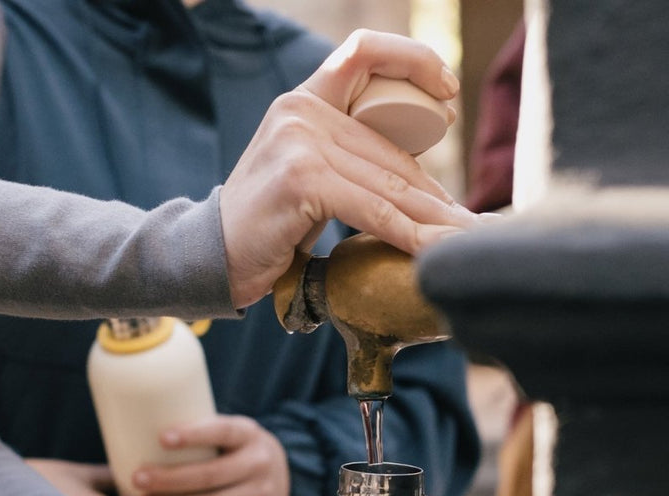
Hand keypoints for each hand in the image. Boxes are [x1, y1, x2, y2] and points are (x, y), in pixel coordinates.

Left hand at [132, 416, 289, 495]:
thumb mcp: (227, 433)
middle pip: (210, 475)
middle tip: (137, 479)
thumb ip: (199, 432)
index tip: (161, 438)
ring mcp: (263, 493)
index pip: (221, 431)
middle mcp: (261, 462)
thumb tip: (137, 427)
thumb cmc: (233, 449)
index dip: (193, 435)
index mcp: (248, 433)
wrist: (279, 475)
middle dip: (169, 479)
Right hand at [219, 29, 481, 307]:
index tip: (447, 94)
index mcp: (302, 101)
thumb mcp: (304, 176)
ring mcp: (299, 143)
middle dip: (433, 191)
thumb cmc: (264, 224)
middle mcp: (300, 111)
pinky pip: (370, 209)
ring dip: (430, 218)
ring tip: (461, 239)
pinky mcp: (301, 180)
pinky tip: (427, 250)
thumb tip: (414, 183)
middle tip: (467, 221)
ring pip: (386, 182)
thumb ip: (345, 159)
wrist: (211, 256)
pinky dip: (404, 234)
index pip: (363, 55)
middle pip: (389, 146)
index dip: (411, 60)